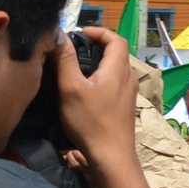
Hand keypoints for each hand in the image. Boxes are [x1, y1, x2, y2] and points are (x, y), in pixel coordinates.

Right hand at [54, 28, 139, 171]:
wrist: (111, 156)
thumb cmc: (91, 122)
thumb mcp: (71, 88)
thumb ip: (66, 60)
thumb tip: (59, 35)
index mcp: (118, 70)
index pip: (116, 39)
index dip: (99, 31)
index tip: (80, 32)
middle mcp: (129, 78)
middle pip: (117, 52)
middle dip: (97, 45)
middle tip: (73, 47)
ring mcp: (129, 93)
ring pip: (115, 68)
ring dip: (98, 61)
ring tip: (75, 64)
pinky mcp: (124, 105)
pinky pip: (115, 81)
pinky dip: (101, 75)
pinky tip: (84, 86)